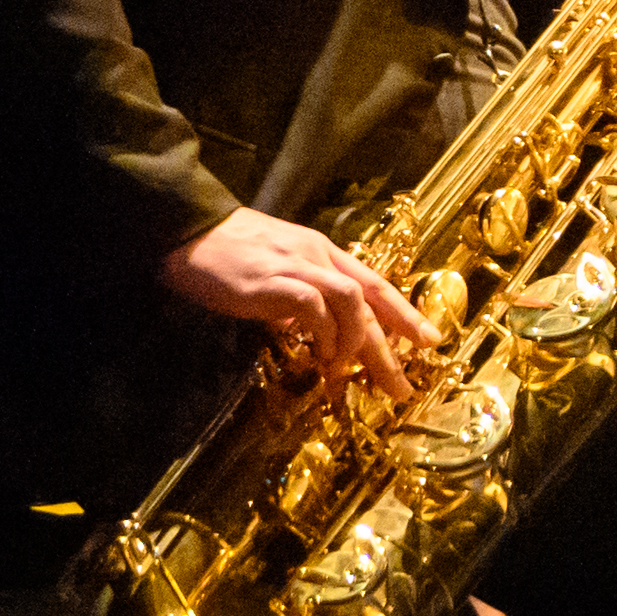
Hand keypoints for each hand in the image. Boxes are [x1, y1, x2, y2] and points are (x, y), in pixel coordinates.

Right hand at [161, 207, 433, 399]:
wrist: (187, 229)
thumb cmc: (227, 251)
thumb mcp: (276, 265)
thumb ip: (300, 292)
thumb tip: (312, 327)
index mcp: (322, 251)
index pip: (374, 283)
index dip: (405, 313)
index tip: (429, 341)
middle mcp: (317, 255)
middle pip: (369, 300)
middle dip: (390, 348)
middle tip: (401, 387)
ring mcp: (295, 266)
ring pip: (350, 301)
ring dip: (352, 340)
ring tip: (339, 367)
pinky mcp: (271, 281)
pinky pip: (313, 306)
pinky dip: (321, 332)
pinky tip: (316, 352)